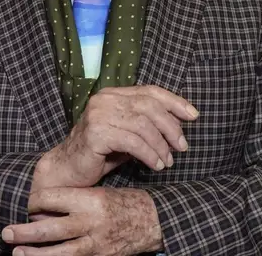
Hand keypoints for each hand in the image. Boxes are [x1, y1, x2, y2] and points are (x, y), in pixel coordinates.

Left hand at [2, 187, 162, 255]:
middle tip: (6, 232)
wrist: (154, 221)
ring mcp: (96, 243)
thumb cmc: (125, 202)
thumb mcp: (100, 192)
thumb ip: (74, 201)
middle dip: (26, 232)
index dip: (34, 201)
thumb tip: (42, 210)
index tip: (26, 204)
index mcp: (90, 199)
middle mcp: (92, 222)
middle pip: (51, 228)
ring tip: (17, 253)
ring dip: (36, 254)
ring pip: (60, 252)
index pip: (53, 199)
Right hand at [34, 86, 197, 189]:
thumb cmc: (100, 154)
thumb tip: (179, 126)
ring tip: (167, 162)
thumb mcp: (127, 135)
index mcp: (113, 94)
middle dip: (171, 127)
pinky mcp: (96, 133)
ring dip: (161, 145)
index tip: (194, 116)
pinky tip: (156, 165)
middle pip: (149, 106)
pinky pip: (133, 142)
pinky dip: (149, 154)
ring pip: (143, 125)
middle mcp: (104, 99)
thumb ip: (147, 125)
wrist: (67, 170)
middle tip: (182, 147)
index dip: (175, 102)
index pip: (150, 91)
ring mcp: (98, 114)